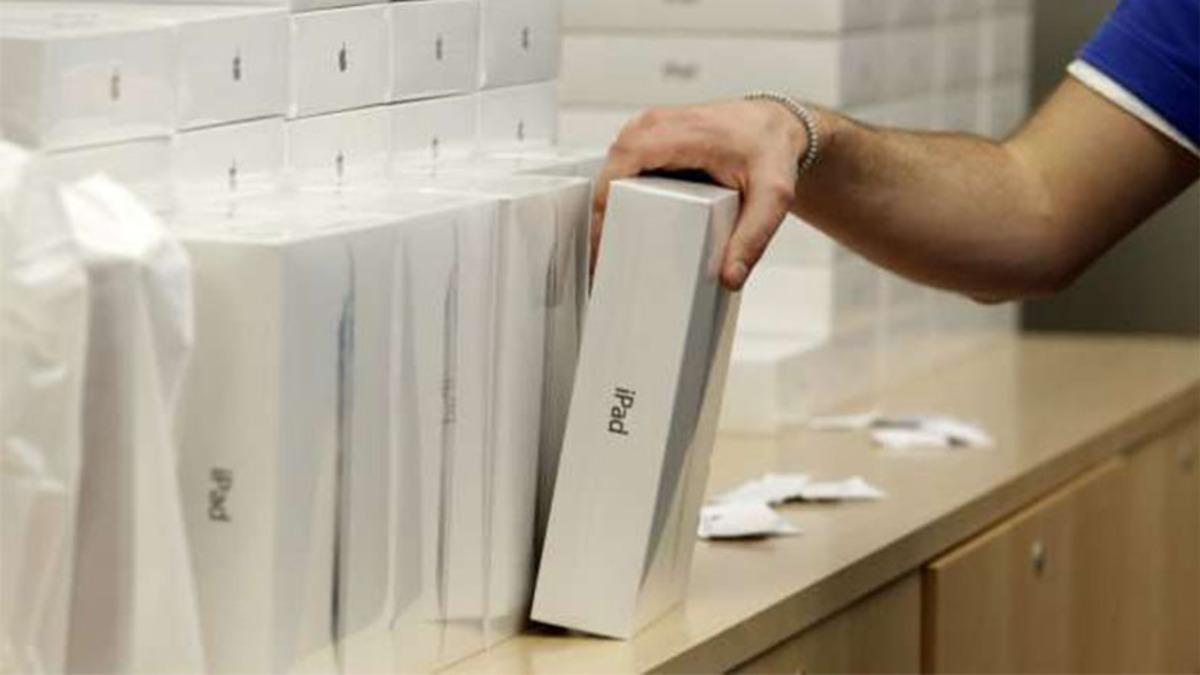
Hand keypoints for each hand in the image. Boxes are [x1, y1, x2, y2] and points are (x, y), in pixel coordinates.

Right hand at [592, 99, 810, 290]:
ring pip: (610, 172)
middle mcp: (654, 125)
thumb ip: (753, 237)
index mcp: (676, 133)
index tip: (603, 245)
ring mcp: (648, 129)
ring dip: (606, 209)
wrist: (777, 126)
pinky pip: (621, 168)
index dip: (604, 208)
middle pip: (608, 174)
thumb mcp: (772, 196)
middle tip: (604, 262)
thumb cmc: (771, 150)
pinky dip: (617, 196)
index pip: (620, 168)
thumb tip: (729, 276)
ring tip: (610, 251)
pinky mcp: (650, 139)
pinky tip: (623, 227)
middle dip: (601, 218)